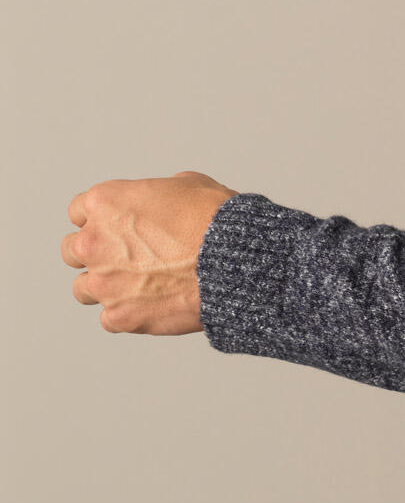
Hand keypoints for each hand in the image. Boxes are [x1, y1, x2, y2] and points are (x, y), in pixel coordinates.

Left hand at [61, 171, 239, 334]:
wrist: (235, 259)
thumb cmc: (216, 219)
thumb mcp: (187, 184)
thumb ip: (158, 193)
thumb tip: (162, 203)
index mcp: (105, 203)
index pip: (78, 211)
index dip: (102, 219)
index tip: (116, 227)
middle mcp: (94, 242)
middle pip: (72, 250)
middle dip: (95, 252)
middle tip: (124, 256)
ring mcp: (104, 282)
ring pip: (83, 288)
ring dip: (105, 285)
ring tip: (137, 284)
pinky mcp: (119, 316)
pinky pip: (109, 318)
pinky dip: (127, 312)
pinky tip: (151, 303)